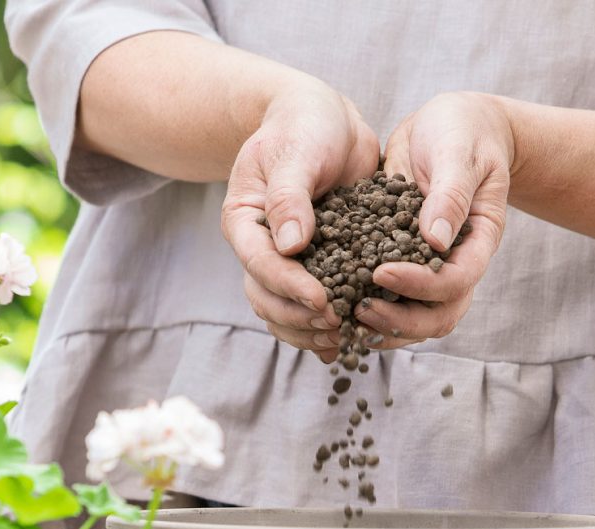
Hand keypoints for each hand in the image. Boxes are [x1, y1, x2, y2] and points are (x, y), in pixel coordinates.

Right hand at [221, 82, 379, 360]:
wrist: (325, 120)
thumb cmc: (304, 125)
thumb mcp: (296, 151)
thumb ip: (290, 196)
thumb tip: (290, 245)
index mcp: (245, 221)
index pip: (259, 263)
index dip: (289, 286)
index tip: (322, 300)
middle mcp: (260, 247)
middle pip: (266, 297)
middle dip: (299, 316)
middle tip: (337, 323)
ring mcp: (286, 260)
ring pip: (284, 311)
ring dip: (310, 330)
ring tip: (343, 337)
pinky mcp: (315, 265)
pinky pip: (310, 306)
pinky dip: (324, 326)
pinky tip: (349, 342)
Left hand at [361, 92, 512, 348]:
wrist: (451, 125)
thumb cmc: (461, 132)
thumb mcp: (457, 154)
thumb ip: (449, 194)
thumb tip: (435, 239)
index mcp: (478, 240)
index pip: (457, 280)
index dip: (421, 285)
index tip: (381, 272)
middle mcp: (458, 263)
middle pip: (439, 316)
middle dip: (400, 320)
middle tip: (358, 310)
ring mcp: (432, 268)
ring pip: (417, 319)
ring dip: (383, 326)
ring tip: (345, 318)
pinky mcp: (406, 263)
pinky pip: (393, 300)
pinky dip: (369, 310)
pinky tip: (338, 308)